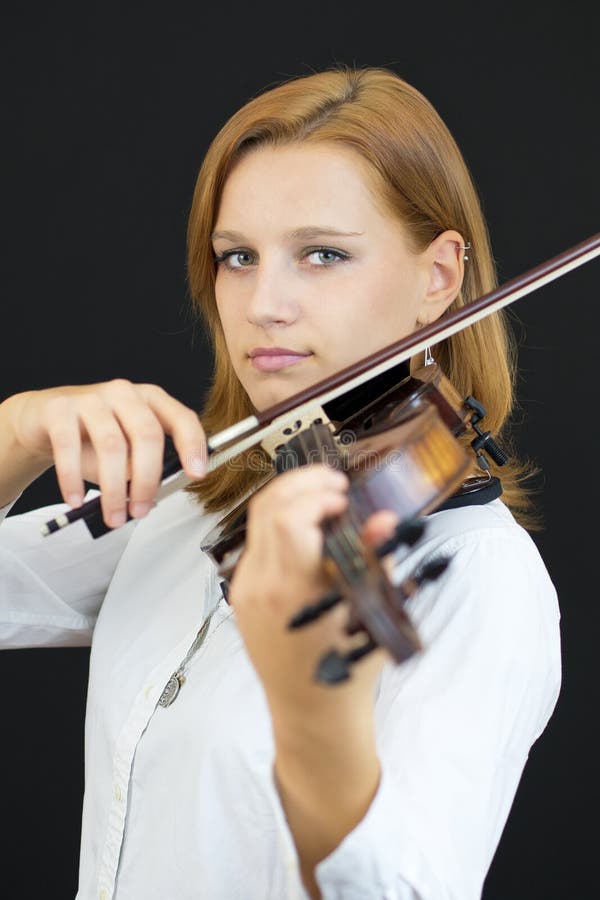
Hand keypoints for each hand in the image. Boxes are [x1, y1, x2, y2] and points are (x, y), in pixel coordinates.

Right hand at [4, 380, 206, 526]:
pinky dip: (73, 478)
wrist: (41, 421)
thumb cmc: (92, 438)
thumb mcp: (126, 451)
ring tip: (113, 516)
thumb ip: (142, 466)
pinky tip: (76, 500)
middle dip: (148, 480)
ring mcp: (91, 397)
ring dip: (114, 488)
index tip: (197, 475)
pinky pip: (69, 446)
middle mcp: (124, 393)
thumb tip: (154, 495)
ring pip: (111, 445)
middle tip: (142, 511)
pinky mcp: (59, 408)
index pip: (182, 418)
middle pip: (147, 435)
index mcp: (150, 400)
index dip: (193, 446)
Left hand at [228, 465, 395, 723]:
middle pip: (266, 507)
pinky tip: (307, 524)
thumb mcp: (369, 614)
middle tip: (334, 481)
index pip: (288, 519)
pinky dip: (279, 520)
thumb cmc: (345, 670)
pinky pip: (256, 542)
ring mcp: (245, 589)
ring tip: (323, 495)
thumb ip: (374, 560)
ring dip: (289, 496)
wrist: (310, 711)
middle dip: (301, 482)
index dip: (315, 496)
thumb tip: (383, 518)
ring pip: (257, 520)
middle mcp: (261, 586)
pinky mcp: (241, 593)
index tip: (344, 497)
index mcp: (293, 592)